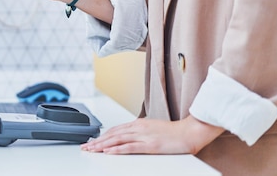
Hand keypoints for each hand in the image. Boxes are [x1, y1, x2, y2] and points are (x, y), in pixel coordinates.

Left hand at [80, 116, 224, 154]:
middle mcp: (138, 128)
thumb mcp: (153, 129)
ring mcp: (143, 136)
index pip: (115, 130)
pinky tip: (108, 152)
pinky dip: (117, 150)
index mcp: (139, 124)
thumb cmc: (174, 132)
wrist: (190, 132)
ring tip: (92, 150)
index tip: (93, 141)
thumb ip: (141, 132)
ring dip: (103, 145)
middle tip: (86, 147)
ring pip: (117, 140)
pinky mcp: (150, 145)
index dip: (102, 136)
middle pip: (113, 134)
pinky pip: (130, 147)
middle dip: (98, 141)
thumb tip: (130, 137)